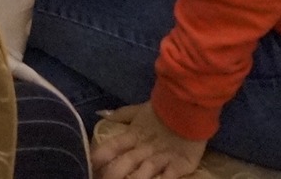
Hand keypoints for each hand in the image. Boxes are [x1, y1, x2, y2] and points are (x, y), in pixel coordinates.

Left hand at [91, 104, 205, 178]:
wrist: (190, 108)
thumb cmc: (163, 111)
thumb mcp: (139, 110)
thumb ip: (121, 115)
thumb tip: (101, 114)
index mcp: (133, 135)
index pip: (112, 146)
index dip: (100, 156)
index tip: (90, 164)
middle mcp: (144, 149)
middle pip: (124, 164)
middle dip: (113, 174)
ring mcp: (161, 158)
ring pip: (143, 173)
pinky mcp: (179, 165)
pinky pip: (168, 178)